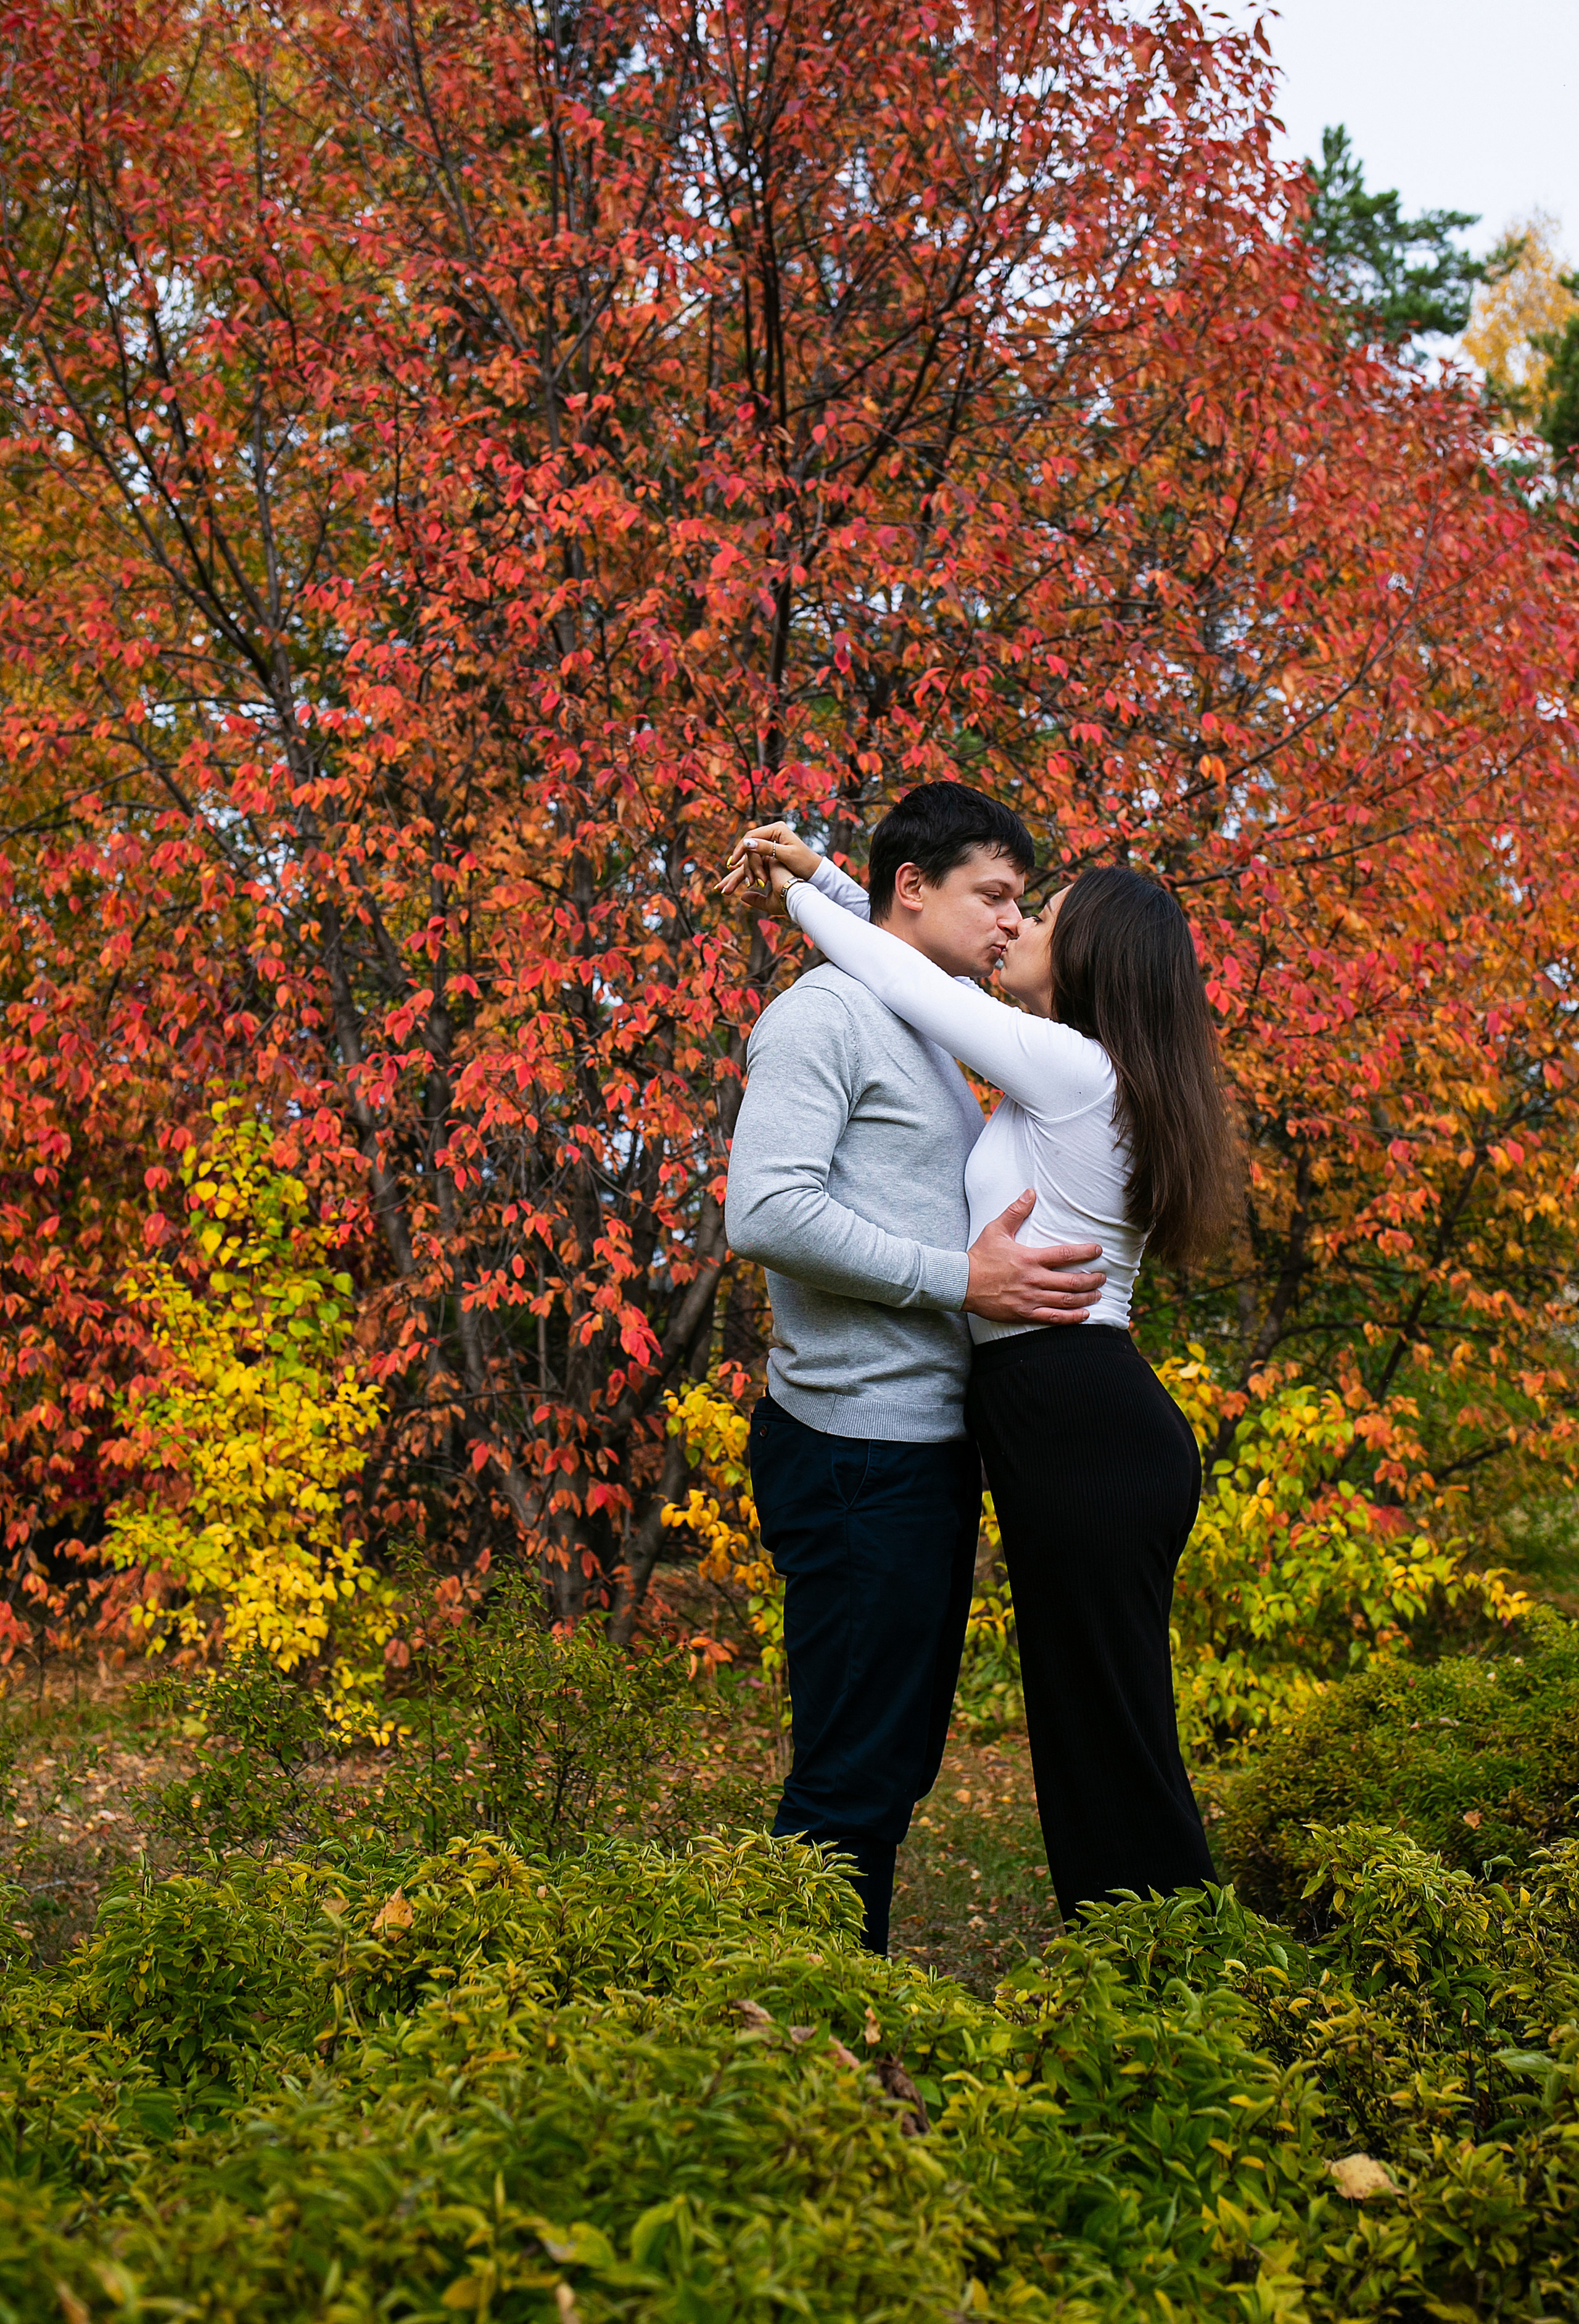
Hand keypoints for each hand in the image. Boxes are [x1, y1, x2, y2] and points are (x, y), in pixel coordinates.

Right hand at [716, 821, 820, 897]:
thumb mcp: (786, 856)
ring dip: (749, 867)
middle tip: (741, 875)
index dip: (741, 849)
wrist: (814, 871)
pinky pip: (757, 856)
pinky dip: (753, 867)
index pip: (752, 836)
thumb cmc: (804, 863)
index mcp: (777, 828)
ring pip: (752, 852)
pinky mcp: (772, 849)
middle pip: (750, 844)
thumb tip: (746, 843)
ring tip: (749, 881)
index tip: (733, 862)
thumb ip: (766, 848)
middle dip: (745, 861)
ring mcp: (772, 840)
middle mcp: (773, 831)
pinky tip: (749, 876)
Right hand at [963, 1191, 1104, 1325]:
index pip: (1065, 1254)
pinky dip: (1071, 1318)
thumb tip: (1030, 1192)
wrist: (962, 1283)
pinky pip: (1053, 1318)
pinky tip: (1084, 1315)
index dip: (1085, 1252)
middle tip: (1103, 1276)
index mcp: (1030, 1258)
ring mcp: (1030, 1299)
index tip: (1098, 1251)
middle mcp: (1034, 1279)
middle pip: (1072, 1281)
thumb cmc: (980, 1256)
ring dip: (1086, 1298)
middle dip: (1092, 1279)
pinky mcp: (1025, 1313)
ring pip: (1066, 1300)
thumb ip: (1016, 1211)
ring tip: (1098, 1294)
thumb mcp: (996, 1230)